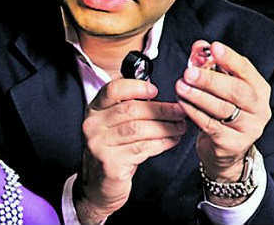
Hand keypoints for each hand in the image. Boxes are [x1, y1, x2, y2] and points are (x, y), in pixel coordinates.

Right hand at [75, 79, 186, 223]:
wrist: (98, 185)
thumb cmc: (112, 151)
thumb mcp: (112, 126)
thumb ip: (128, 109)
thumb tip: (159, 99)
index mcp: (94, 110)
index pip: (112, 90)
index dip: (136, 87)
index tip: (155, 90)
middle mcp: (93, 125)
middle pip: (131, 110)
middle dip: (160, 109)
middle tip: (179, 111)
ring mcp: (99, 144)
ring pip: (139, 129)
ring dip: (165, 127)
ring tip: (180, 126)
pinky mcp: (111, 163)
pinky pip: (142, 148)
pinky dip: (162, 143)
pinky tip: (172, 140)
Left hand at [176, 41, 270, 183]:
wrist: (226, 147)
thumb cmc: (223, 109)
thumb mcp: (220, 84)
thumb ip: (210, 63)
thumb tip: (199, 46)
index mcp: (257, 88)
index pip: (246, 70)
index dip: (229, 58)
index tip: (214, 48)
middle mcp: (258, 108)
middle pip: (236, 91)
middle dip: (210, 80)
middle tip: (189, 72)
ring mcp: (248, 128)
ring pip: (222, 108)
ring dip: (198, 96)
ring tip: (181, 86)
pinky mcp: (232, 143)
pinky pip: (210, 125)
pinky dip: (194, 112)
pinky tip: (182, 102)